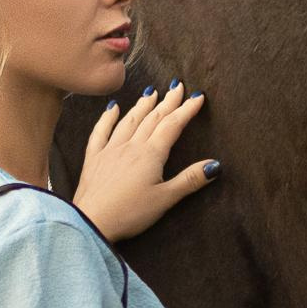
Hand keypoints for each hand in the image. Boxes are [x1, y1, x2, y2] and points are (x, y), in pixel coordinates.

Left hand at [71, 79, 214, 242]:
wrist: (91, 221)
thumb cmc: (130, 213)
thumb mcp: (165, 199)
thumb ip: (189, 180)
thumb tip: (215, 164)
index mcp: (151, 155)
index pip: (172, 126)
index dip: (186, 110)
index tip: (197, 97)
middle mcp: (131, 146)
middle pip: (152, 118)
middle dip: (167, 102)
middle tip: (176, 86)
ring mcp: (110, 150)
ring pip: (129, 121)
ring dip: (142, 105)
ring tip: (151, 92)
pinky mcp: (93, 158)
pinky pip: (100, 132)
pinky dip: (107, 117)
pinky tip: (112, 107)